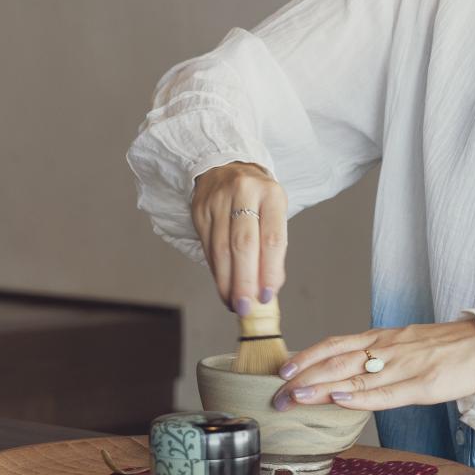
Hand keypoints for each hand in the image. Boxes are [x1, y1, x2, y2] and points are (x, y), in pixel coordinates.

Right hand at [192, 161, 287, 312]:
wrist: (227, 167)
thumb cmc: (257, 198)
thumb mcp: (274, 213)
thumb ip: (273, 248)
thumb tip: (268, 290)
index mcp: (271, 193)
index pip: (271, 238)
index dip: (269, 271)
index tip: (267, 297)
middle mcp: (244, 193)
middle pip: (242, 244)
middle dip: (244, 281)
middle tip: (246, 308)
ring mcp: (218, 200)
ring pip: (220, 249)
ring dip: (227, 282)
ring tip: (234, 303)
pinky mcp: (200, 210)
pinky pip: (207, 247)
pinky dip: (216, 271)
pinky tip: (223, 286)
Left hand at [271, 318, 474, 411]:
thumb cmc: (442, 349)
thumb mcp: (401, 344)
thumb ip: (373, 356)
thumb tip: (341, 374)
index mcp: (380, 338)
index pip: (334, 345)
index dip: (306, 357)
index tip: (282, 371)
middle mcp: (386, 349)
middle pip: (336, 362)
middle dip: (303, 379)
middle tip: (278, 395)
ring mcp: (403, 366)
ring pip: (355, 377)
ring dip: (321, 388)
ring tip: (296, 398)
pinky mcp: (423, 384)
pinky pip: (387, 393)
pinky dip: (361, 398)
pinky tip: (340, 402)